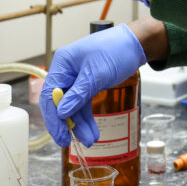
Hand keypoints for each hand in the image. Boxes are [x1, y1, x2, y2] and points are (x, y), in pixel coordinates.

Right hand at [40, 24, 146, 147]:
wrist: (136, 43)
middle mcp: (66, 71)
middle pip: (59, 102)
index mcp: (63, 63)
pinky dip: (86, 117)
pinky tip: (91, 131)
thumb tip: (62, 113)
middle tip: (70, 142)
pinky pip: (83, 104)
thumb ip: (79, 94)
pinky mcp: (88, 84)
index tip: (60, 135)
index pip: (50, 94)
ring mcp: (76, 78)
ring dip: (79, 124)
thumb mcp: (97, 73)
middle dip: (66, 123)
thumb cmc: (116, 50)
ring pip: (73, 106)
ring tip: (89, 140)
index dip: (53, 117)